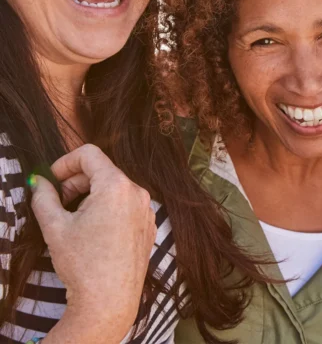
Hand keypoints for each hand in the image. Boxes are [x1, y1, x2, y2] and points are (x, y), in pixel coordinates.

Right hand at [30, 144, 156, 341]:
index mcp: (116, 185)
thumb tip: (38, 181)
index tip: (51, 180)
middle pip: (102, 171)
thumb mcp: (55, 227)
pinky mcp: (148, 225)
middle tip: (58, 204)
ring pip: (114, 189)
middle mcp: (137, 191)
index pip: (89, 154)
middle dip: (76, 182)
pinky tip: (94, 233)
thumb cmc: (83, 263)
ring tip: (75, 220)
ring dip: (92, 196)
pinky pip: (126, 206)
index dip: (66, 162)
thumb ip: (44, 198)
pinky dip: (108, 209)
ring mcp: (146, 209)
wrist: (109, 301)